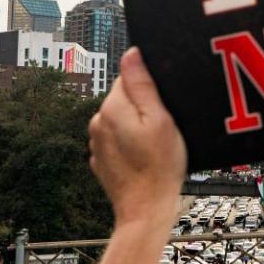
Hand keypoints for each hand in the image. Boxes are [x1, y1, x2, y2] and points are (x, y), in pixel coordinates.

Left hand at [89, 47, 186, 228]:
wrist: (146, 209)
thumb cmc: (160, 167)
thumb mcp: (161, 120)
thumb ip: (143, 85)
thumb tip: (132, 54)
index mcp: (112, 107)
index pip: (129, 77)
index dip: (151, 87)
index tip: (165, 104)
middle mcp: (98, 122)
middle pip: (125, 98)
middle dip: (144, 106)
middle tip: (165, 125)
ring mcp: (97, 142)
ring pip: (122, 119)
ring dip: (137, 125)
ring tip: (157, 143)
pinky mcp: (102, 159)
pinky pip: (119, 139)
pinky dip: (131, 143)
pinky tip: (146, 156)